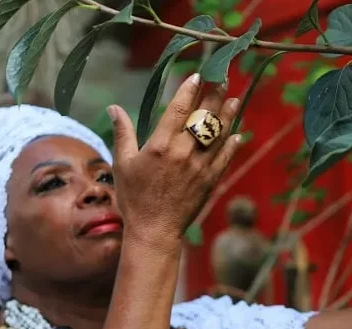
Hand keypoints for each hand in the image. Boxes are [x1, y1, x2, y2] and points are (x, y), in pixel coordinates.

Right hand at [107, 74, 241, 246]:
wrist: (154, 230)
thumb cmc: (134, 197)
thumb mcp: (122, 163)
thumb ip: (123, 133)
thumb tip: (114, 107)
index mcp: (160, 145)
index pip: (179, 109)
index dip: (190, 90)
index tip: (198, 75)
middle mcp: (183, 152)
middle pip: (203, 117)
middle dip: (214, 96)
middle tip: (223, 80)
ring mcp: (199, 167)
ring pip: (218, 134)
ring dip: (228, 115)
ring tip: (235, 99)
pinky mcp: (210, 181)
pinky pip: (225, 157)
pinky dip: (232, 144)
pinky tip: (238, 132)